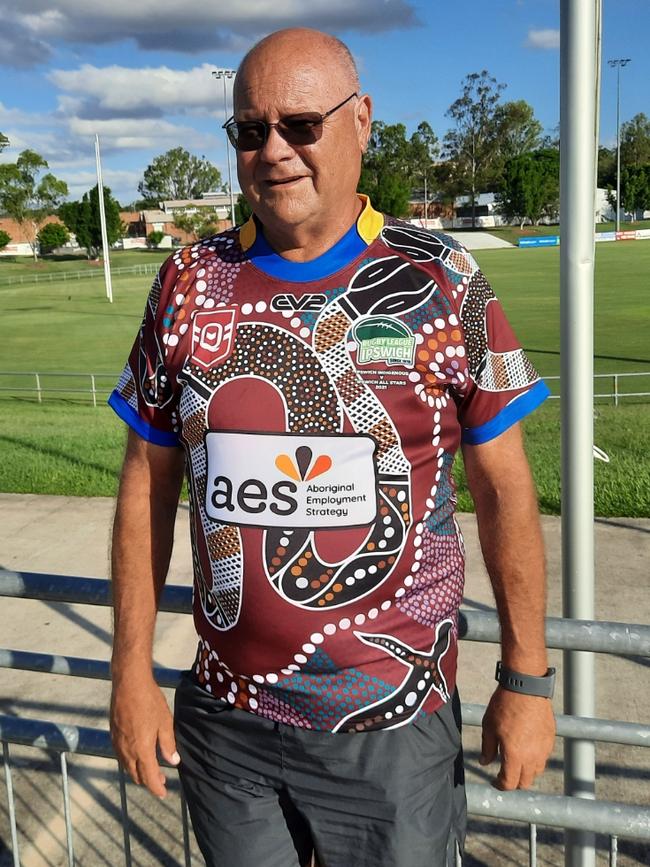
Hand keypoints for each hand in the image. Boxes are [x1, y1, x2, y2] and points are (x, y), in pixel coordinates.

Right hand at [110, 675, 179, 797]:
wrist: (129, 684)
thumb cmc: (150, 701)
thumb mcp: (165, 722)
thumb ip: (168, 745)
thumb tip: (173, 762)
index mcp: (142, 750)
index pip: (149, 777)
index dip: (156, 788)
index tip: (163, 793)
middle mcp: (127, 751)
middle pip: (136, 775)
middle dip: (148, 781)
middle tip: (160, 781)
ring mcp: (117, 743)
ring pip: (127, 767)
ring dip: (138, 772)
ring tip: (150, 770)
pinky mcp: (113, 735)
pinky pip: (121, 756)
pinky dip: (130, 762)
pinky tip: (137, 756)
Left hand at [479, 687, 555, 789]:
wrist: (525, 688)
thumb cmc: (504, 705)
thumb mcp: (489, 727)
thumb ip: (488, 748)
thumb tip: (484, 762)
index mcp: (515, 755)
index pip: (510, 783)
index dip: (500, 785)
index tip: (495, 782)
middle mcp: (532, 756)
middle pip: (525, 782)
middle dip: (514, 782)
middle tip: (504, 775)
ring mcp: (544, 748)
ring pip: (537, 771)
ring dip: (526, 772)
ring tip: (516, 763)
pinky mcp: (550, 739)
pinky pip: (544, 757)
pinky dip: (535, 759)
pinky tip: (527, 749)